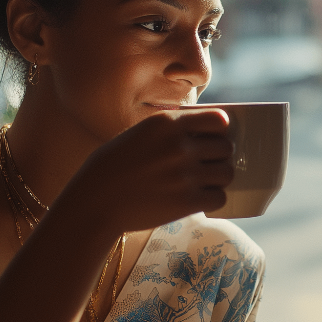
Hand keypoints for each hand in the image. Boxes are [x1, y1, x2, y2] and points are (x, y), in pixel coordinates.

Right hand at [64, 108, 233, 236]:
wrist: (95, 201)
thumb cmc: (114, 167)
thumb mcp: (140, 134)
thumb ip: (171, 130)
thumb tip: (207, 134)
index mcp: (167, 123)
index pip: (218, 120)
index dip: (219, 130)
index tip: (211, 139)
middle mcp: (179, 146)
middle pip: (226, 147)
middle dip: (218, 156)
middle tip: (205, 165)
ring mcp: (185, 174)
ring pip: (226, 173)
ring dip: (217, 179)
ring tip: (202, 183)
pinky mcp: (187, 202)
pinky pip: (219, 197)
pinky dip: (212, 199)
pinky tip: (197, 199)